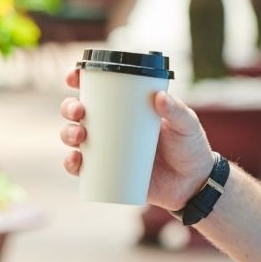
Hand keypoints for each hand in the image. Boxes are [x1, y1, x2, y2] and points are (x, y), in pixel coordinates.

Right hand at [58, 67, 216, 210]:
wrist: (193, 184)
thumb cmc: (190, 148)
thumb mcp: (187, 125)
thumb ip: (177, 111)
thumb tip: (159, 97)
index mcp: (127, 108)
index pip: (98, 90)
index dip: (79, 80)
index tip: (73, 76)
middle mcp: (111, 127)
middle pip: (78, 112)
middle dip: (69, 107)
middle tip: (79, 111)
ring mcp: (107, 150)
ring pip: (74, 138)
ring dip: (67, 133)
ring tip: (80, 135)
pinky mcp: (106, 173)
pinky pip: (81, 168)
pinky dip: (72, 164)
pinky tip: (75, 161)